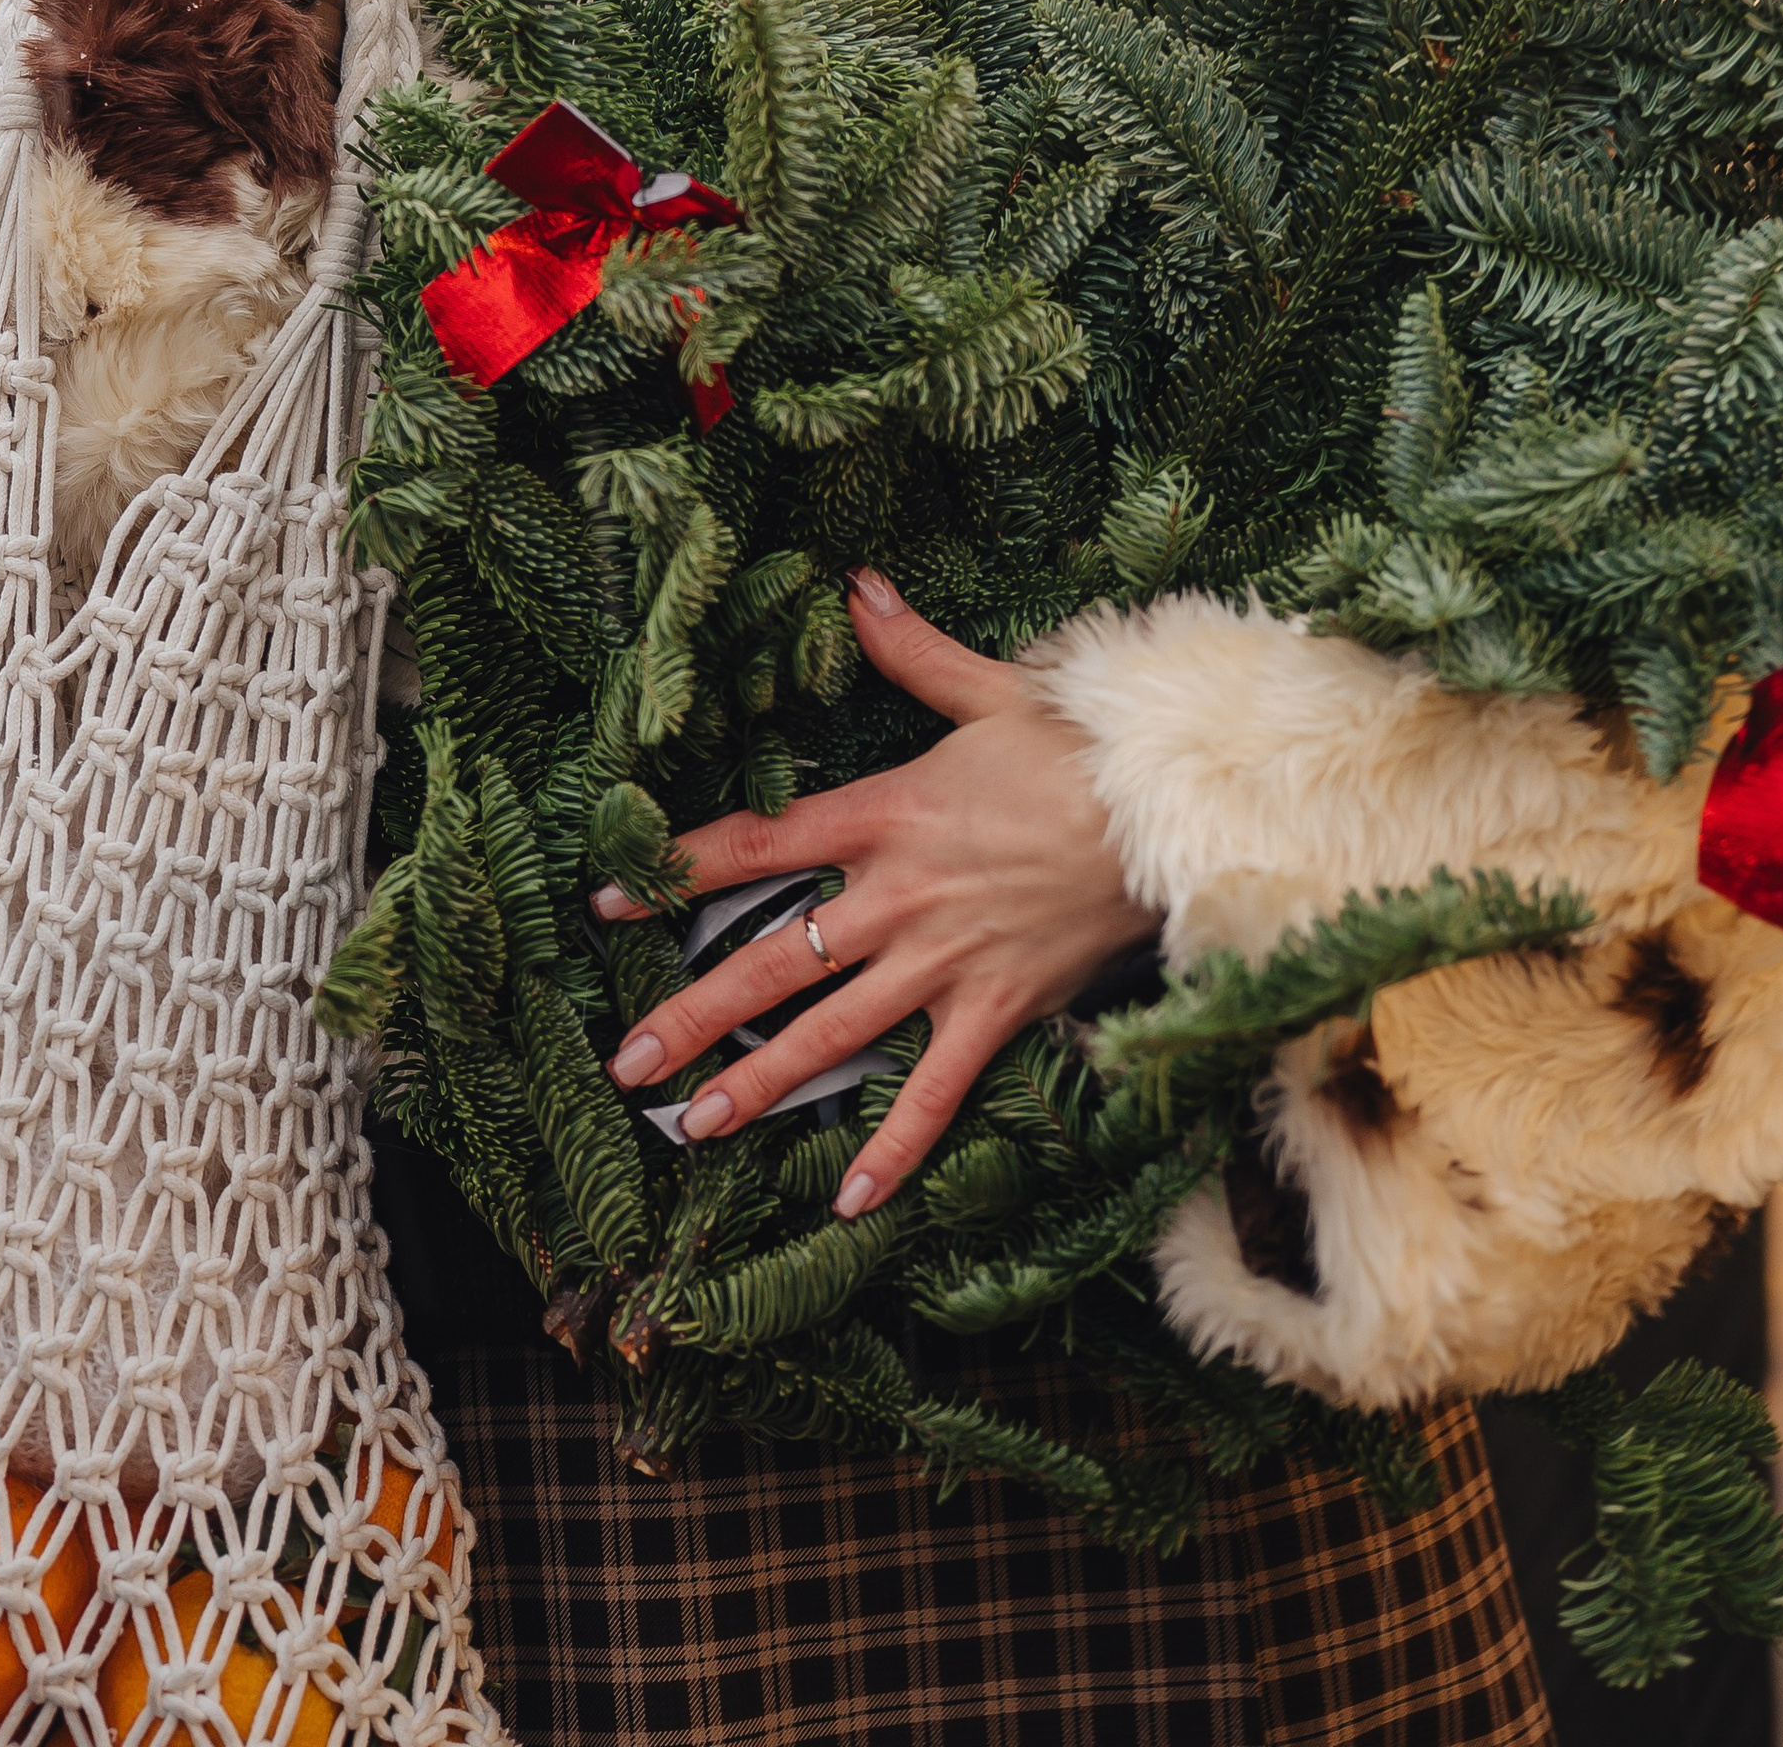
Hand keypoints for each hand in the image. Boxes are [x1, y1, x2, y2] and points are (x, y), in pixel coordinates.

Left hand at [595, 574, 1155, 1219]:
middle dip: (692, 1015)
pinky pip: (935, 1091)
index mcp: (886, 814)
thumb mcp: (991, 689)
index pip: (757, 846)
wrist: (1175, 811)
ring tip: (693, 1125)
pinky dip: (893, 1147)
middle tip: (624, 1062)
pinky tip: (847, 1198)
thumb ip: (913, 649)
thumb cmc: (1083, 747)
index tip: (607, 903)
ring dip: (759, 1084)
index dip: (676, 873)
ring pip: (831, 1033)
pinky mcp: (997, 1009)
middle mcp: (898, 897)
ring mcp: (944, 961)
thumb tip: (857, 584)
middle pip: (772, 961)